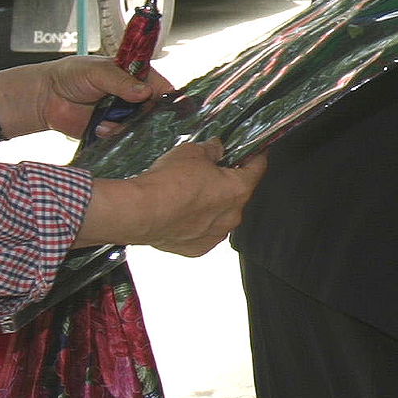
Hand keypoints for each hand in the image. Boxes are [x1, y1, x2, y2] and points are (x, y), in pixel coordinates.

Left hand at [0, 56, 173, 141]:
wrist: (44, 96)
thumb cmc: (71, 75)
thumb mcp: (98, 72)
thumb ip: (121, 82)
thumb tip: (145, 92)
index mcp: (136, 78)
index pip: (162, 88)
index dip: (170, 98)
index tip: (171, 108)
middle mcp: (134, 98)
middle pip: (156, 111)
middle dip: (151, 117)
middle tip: (140, 118)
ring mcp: (123, 116)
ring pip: (141, 127)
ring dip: (130, 127)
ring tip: (110, 121)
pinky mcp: (111, 132)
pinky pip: (122, 138)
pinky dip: (114, 135)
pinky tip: (100, 128)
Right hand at [76, 138, 265, 258]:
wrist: (140, 212)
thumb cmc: (167, 184)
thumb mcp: (191, 153)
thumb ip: (210, 150)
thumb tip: (215, 148)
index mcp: (238, 190)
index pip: (257, 169)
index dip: (255, 158)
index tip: (255, 154)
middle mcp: (231, 216)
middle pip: (236, 195)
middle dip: (225, 184)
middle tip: (206, 175)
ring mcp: (215, 234)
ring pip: (219, 216)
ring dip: (210, 206)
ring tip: (187, 196)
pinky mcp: (197, 248)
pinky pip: (202, 233)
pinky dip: (194, 224)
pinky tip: (179, 215)